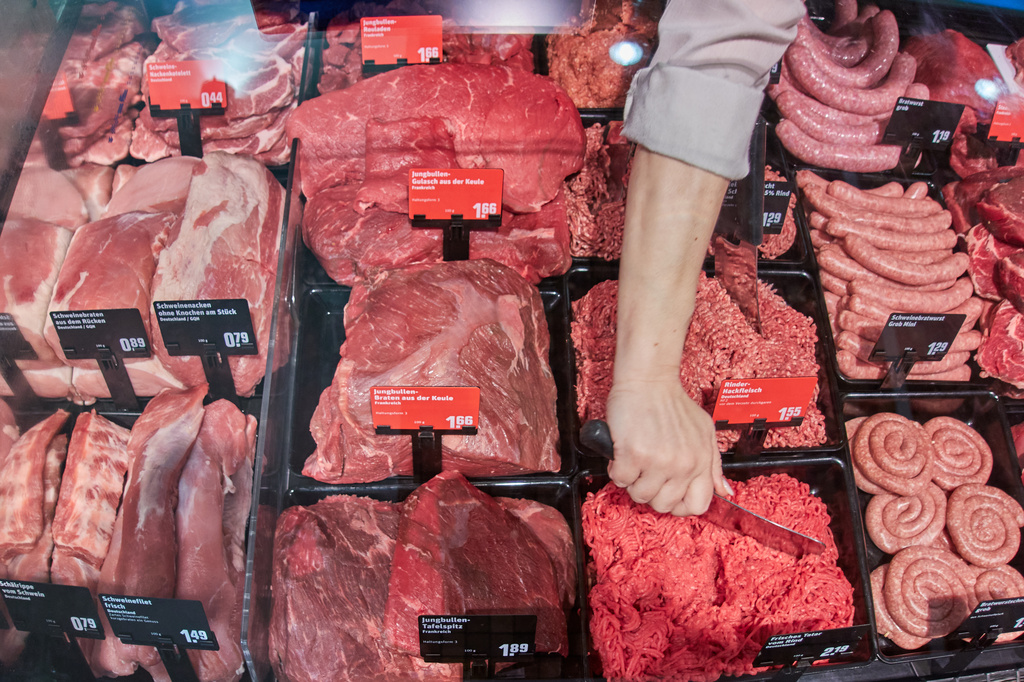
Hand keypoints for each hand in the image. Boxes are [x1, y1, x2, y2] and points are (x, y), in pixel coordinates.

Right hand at [604, 378, 728, 515]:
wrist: (648, 380)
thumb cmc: (673, 403)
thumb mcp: (704, 431)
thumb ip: (714, 464)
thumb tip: (724, 492)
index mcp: (701, 460)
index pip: (698, 505)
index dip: (680, 506)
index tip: (668, 494)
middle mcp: (683, 464)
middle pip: (664, 505)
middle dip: (652, 492)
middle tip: (647, 472)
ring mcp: (658, 461)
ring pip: (640, 495)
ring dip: (633, 480)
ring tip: (635, 459)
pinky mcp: (632, 454)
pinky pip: (620, 480)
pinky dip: (617, 469)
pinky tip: (623, 452)